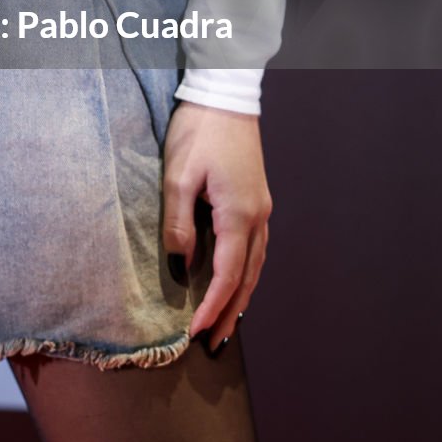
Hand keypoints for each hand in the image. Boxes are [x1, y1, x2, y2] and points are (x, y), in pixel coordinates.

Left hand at [162, 100, 270, 351]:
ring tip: (225, 325)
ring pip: (256, 266)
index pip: (228, 275)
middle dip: (231, 313)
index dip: (212, 306)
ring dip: (241, 298)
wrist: (226, 96)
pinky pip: (256, 249)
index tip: (195, 331)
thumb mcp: (178, 175)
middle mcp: (258, 217)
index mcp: (239, 214)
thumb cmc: (200, 131)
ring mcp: (262, 209)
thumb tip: (181, 265)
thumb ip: (178, 223)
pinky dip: (246, 274)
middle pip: (248, 279)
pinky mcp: (258, 200)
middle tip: (214, 344)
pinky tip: (236, 283)